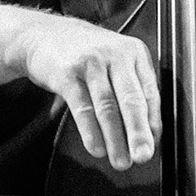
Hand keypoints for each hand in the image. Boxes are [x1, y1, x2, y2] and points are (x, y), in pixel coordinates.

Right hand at [0, 3, 160, 168]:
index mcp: (134, 53)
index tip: (153, 147)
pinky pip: (82, 106)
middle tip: (142, 156)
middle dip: (138, 133)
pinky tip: (96, 148)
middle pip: (131, 99)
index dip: (152, 124)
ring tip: (120, 160)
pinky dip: (90, 131)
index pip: (150, 93)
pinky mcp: (67, 73)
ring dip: (115, 138)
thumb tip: (148, 132)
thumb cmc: (85, 54)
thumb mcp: (115, 62)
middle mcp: (116, 55)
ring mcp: (91, 62)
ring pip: (107, 106)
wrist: (43, 34)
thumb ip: (132, 89)